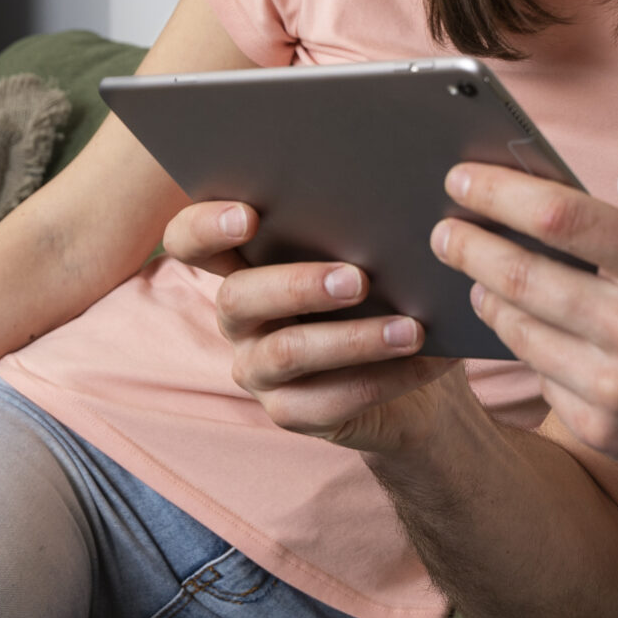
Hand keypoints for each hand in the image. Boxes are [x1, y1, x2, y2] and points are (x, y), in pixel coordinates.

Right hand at [167, 200, 472, 453]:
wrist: (414, 385)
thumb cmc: (387, 299)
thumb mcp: (372, 261)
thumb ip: (360, 233)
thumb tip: (394, 204)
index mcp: (244, 264)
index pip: (190, 241)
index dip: (204, 227)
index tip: (249, 215)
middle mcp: (239, 317)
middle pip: (238, 297)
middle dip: (298, 285)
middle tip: (358, 279)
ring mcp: (256, 368)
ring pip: (286, 352)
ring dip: (354, 338)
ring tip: (411, 329)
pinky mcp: (289, 413)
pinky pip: (330, 400)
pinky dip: (386, 378)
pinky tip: (427, 359)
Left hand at [429, 127, 617, 491]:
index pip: (561, 220)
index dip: (499, 193)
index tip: (462, 178)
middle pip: (518, 276)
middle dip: (467, 244)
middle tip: (444, 227)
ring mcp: (617, 388)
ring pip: (516, 329)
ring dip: (486, 294)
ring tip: (478, 271)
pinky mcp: (604, 430)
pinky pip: (537, 377)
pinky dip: (522, 345)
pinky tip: (521, 324)